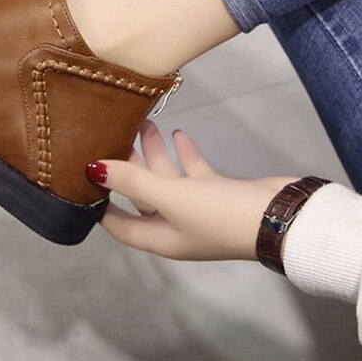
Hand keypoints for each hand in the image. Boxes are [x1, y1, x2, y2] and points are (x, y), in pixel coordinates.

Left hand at [86, 119, 298, 261]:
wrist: (280, 217)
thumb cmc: (218, 214)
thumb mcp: (170, 197)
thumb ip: (132, 181)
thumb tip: (90, 170)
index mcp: (159, 237)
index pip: (118, 225)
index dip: (98, 205)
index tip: (81, 177)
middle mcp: (175, 227)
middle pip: (141, 196)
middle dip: (126, 168)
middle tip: (113, 135)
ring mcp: (197, 210)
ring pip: (167, 181)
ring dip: (155, 154)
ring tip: (143, 123)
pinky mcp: (218, 193)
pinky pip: (193, 173)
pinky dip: (184, 155)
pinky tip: (176, 133)